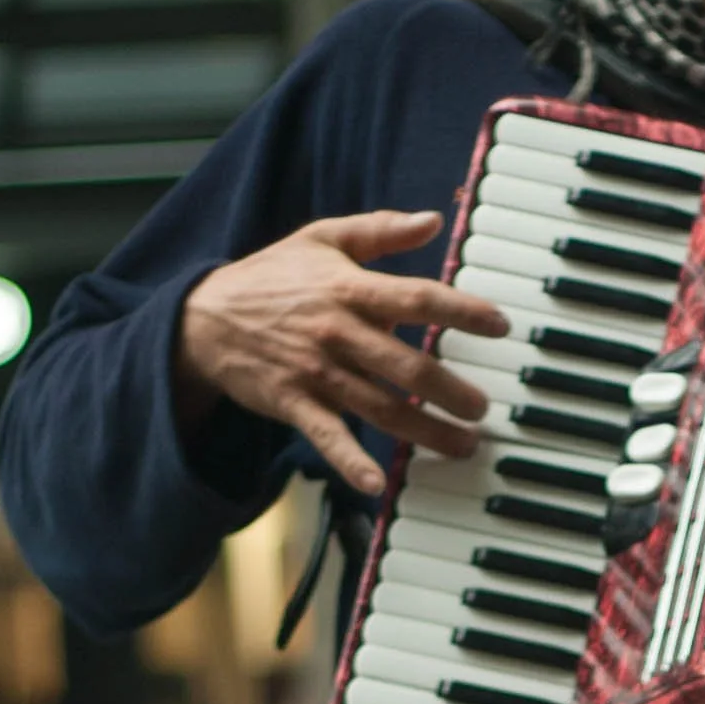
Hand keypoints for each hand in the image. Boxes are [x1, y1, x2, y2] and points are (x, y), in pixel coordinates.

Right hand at [173, 210, 508, 497]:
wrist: (204, 317)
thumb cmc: (273, 277)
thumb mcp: (321, 238)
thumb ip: (379, 230)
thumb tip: (432, 220)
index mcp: (349, 288)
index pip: (416, 297)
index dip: (461, 310)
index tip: (500, 324)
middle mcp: (337, 331)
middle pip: (407, 365)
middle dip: (452, 390)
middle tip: (483, 408)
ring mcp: (316, 371)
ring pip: (382, 407)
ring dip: (426, 431)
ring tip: (463, 445)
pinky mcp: (294, 403)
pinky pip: (328, 437)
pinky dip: (350, 462)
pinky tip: (377, 484)